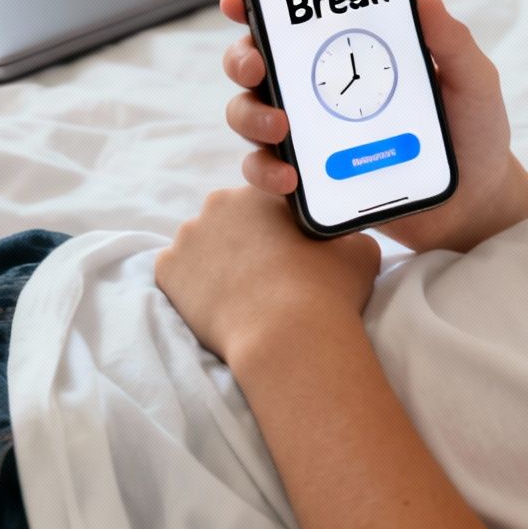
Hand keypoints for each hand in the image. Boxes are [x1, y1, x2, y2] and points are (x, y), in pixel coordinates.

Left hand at [155, 185, 381, 367]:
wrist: (286, 337)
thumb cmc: (328, 290)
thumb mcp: (360, 249)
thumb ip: (346, 234)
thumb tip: (345, 236)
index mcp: (261, 192)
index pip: (263, 203)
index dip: (276, 229)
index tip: (286, 253)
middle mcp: (218, 203)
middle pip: (228, 221)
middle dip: (242, 242)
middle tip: (264, 275)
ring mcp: (187, 237)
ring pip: (201, 247)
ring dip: (216, 264)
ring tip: (241, 295)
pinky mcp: (167, 270)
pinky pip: (178, 274)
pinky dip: (192, 288)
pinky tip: (217, 306)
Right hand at [219, 0, 527, 253]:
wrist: (477, 202)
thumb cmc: (474, 131)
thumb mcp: (473, 81)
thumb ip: (453, 42)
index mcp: (352, 53)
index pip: (294, 22)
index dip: (257, 5)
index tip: (241, 0)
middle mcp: (320, 90)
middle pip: (255, 64)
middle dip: (242, 59)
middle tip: (258, 67)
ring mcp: (310, 135)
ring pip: (249, 116)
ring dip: (250, 117)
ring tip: (279, 129)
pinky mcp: (310, 180)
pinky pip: (267, 172)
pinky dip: (266, 173)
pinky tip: (289, 179)